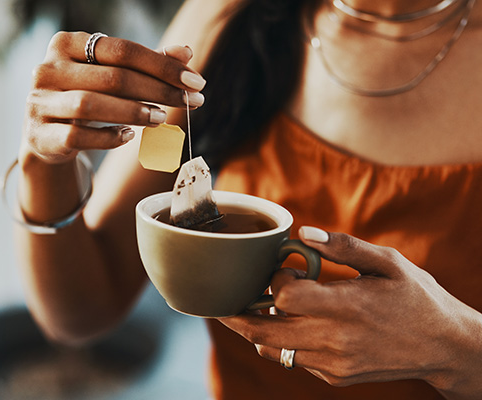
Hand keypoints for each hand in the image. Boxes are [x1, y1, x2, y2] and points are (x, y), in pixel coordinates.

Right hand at [22, 31, 205, 162]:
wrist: (45, 134)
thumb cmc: (85, 96)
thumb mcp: (111, 76)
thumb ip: (146, 64)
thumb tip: (186, 52)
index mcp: (67, 44)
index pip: (122, 50)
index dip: (162, 66)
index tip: (195, 82)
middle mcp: (48, 69)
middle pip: (112, 77)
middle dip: (157, 90)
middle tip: (188, 102)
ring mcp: (40, 102)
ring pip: (91, 105)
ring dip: (133, 112)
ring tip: (161, 117)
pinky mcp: (40, 135)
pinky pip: (77, 136)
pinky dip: (107, 137)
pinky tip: (129, 136)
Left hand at [219, 227, 481, 397]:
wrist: (443, 347)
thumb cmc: (415, 297)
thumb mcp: (389, 263)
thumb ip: (344, 247)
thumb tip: (305, 233)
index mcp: (347, 305)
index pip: (285, 295)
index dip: (274, 279)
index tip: (283, 268)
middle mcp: (335, 338)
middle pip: (264, 330)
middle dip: (236, 315)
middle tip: (221, 303)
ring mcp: (334, 362)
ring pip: (274, 349)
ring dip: (256, 329)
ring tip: (251, 310)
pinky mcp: (335, 376)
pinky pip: (294, 359)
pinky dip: (282, 342)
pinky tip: (291, 324)